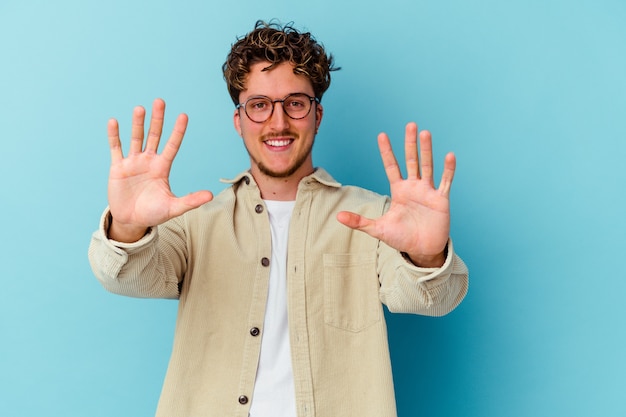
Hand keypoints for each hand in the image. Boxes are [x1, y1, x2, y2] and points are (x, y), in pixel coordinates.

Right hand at [107, 98, 212, 241]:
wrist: (131, 221)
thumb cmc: (153, 213)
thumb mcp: (173, 207)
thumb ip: (191, 200)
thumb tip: (210, 195)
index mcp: (162, 168)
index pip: (172, 145)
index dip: (177, 131)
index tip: (184, 115)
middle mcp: (148, 161)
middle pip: (154, 136)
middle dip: (157, 119)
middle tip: (160, 101)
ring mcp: (133, 163)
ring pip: (136, 138)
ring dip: (138, 124)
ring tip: (140, 109)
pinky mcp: (118, 168)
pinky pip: (116, 148)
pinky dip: (114, 135)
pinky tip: (114, 122)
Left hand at [337, 122, 454, 266]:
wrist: (422, 251)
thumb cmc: (401, 238)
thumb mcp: (378, 229)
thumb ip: (359, 221)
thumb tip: (338, 216)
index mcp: (399, 190)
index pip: (391, 166)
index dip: (387, 152)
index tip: (382, 135)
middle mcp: (414, 187)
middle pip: (411, 160)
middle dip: (410, 143)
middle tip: (410, 125)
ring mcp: (428, 192)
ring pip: (427, 166)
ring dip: (427, 150)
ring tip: (425, 133)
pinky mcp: (441, 200)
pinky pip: (445, 182)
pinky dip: (448, 170)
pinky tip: (449, 155)